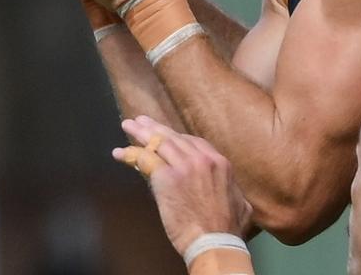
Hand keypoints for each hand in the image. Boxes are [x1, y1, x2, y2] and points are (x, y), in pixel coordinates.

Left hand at [113, 116, 251, 255]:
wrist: (215, 240)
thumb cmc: (229, 228)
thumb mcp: (240, 203)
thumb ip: (232, 191)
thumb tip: (233, 195)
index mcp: (220, 163)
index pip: (193, 142)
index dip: (176, 137)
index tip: (165, 136)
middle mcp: (202, 159)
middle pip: (174, 137)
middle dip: (156, 128)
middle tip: (141, 121)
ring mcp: (184, 166)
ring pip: (159, 143)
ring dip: (141, 134)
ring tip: (129, 126)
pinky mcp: (167, 178)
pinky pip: (146, 159)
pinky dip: (131, 154)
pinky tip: (120, 153)